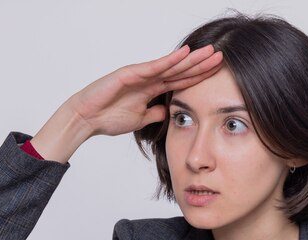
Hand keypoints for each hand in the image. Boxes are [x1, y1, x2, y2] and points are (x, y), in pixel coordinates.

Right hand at [68, 44, 223, 136]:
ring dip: (191, 59)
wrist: (87, 119)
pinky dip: (169, 60)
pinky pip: (153, 67)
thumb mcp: (140, 120)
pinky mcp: (130, 74)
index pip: (181, 81)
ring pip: (171, 66)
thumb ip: (155, 114)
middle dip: (201, 64)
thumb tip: (168, 113)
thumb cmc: (108, 118)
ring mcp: (140, 75)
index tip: (217, 73)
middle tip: (220, 57)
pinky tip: (184, 54)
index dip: (199, 76)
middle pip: (180, 70)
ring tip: (209, 52)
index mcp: (152, 89)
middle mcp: (149, 79)